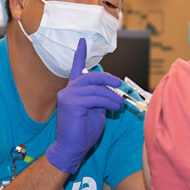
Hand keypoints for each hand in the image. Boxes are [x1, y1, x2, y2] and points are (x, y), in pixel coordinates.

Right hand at [46, 38, 124, 173]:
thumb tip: (112, 90)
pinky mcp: (71, 103)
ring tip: (121, 103)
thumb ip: (100, 98)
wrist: (72, 148)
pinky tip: (115, 108)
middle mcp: (68, 90)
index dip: (80, 53)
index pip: (76, 67)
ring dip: (112, 95)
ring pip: (96, 88)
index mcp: (73, 90)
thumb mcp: (96, 110)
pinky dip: (108, 102)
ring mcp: (68, 95)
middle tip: (120, 84)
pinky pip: (95, 98)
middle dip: (108, 79)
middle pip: (91, 76)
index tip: (83, 41)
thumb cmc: (84, 131)